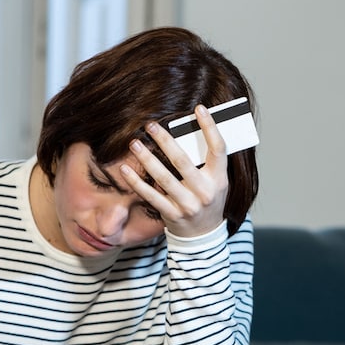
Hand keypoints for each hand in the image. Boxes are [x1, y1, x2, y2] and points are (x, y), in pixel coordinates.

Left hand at [121, 104, 227, 237]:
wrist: (204, 235)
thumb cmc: (209, 199)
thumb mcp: (217, 181)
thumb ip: (209, 160)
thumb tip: (193, 128)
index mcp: (219, 179)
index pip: (218, 149)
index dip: (210, 128)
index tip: (199, 109)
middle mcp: (205, 192)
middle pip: (183, 162)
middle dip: (165, 141)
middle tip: (151, 125)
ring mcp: (188, 205)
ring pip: (164, 178)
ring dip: (147, 159)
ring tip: (134, 144)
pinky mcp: (172, 215)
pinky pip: (151, 196)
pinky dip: (136, 182)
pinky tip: (125, 169)